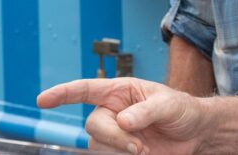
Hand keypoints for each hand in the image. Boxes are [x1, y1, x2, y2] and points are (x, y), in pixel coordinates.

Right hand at [37, 78, 203, 154]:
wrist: (195, 134)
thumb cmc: (182, 110)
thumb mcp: (170, 104)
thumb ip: (146, 110)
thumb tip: (123, 120)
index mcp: (120, 91)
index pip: (85, 90)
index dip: (62, 94)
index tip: (42, 99)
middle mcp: (112, 111)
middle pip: (93, 125)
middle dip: (113, 137)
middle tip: (139, 146)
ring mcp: (113, 133)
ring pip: (97, 145)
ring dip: (119, 150)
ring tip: (145, 150)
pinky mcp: (118, 152)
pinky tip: (142, 154)